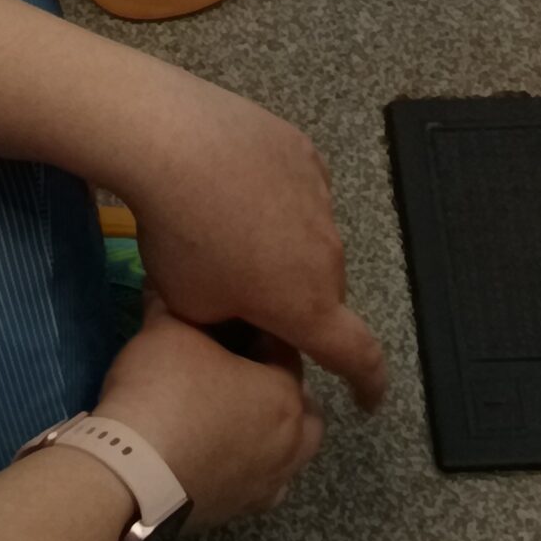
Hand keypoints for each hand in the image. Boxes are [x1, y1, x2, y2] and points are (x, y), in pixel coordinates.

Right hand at [96, 294, 322, 528]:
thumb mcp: (166, 329)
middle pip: (302, 403)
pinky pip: (264, 483)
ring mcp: (270, 483)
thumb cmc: (164, 392)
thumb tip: (164, 278)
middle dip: (279, 383)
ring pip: (291, 450)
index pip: (285, 348)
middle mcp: (292, 441)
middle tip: (238, 369)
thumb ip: (172, 302)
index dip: (255, 329)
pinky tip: (222, 452)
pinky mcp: (243, 511)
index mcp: (285, 392)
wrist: (134, 474)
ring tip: (232, 413)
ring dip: (273, 429)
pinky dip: (252, 465)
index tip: (226, 322)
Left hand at [118, 71, 386, 410]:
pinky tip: (239, 184)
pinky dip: (280, 197)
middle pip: (323, 292)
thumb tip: (239, 310)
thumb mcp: (193, 306)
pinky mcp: (305, 154)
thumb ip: (230, 322)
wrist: (173, 143)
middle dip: (296, 301)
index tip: (367, 398)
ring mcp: (321, 199)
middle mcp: (328, 255)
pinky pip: (302, 190)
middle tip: (246, 290)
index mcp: (308, 305)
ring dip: (285, 246)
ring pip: (312, 239)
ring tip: (229, 226)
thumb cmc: (180, 237)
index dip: (367, 382)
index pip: (358, 355)